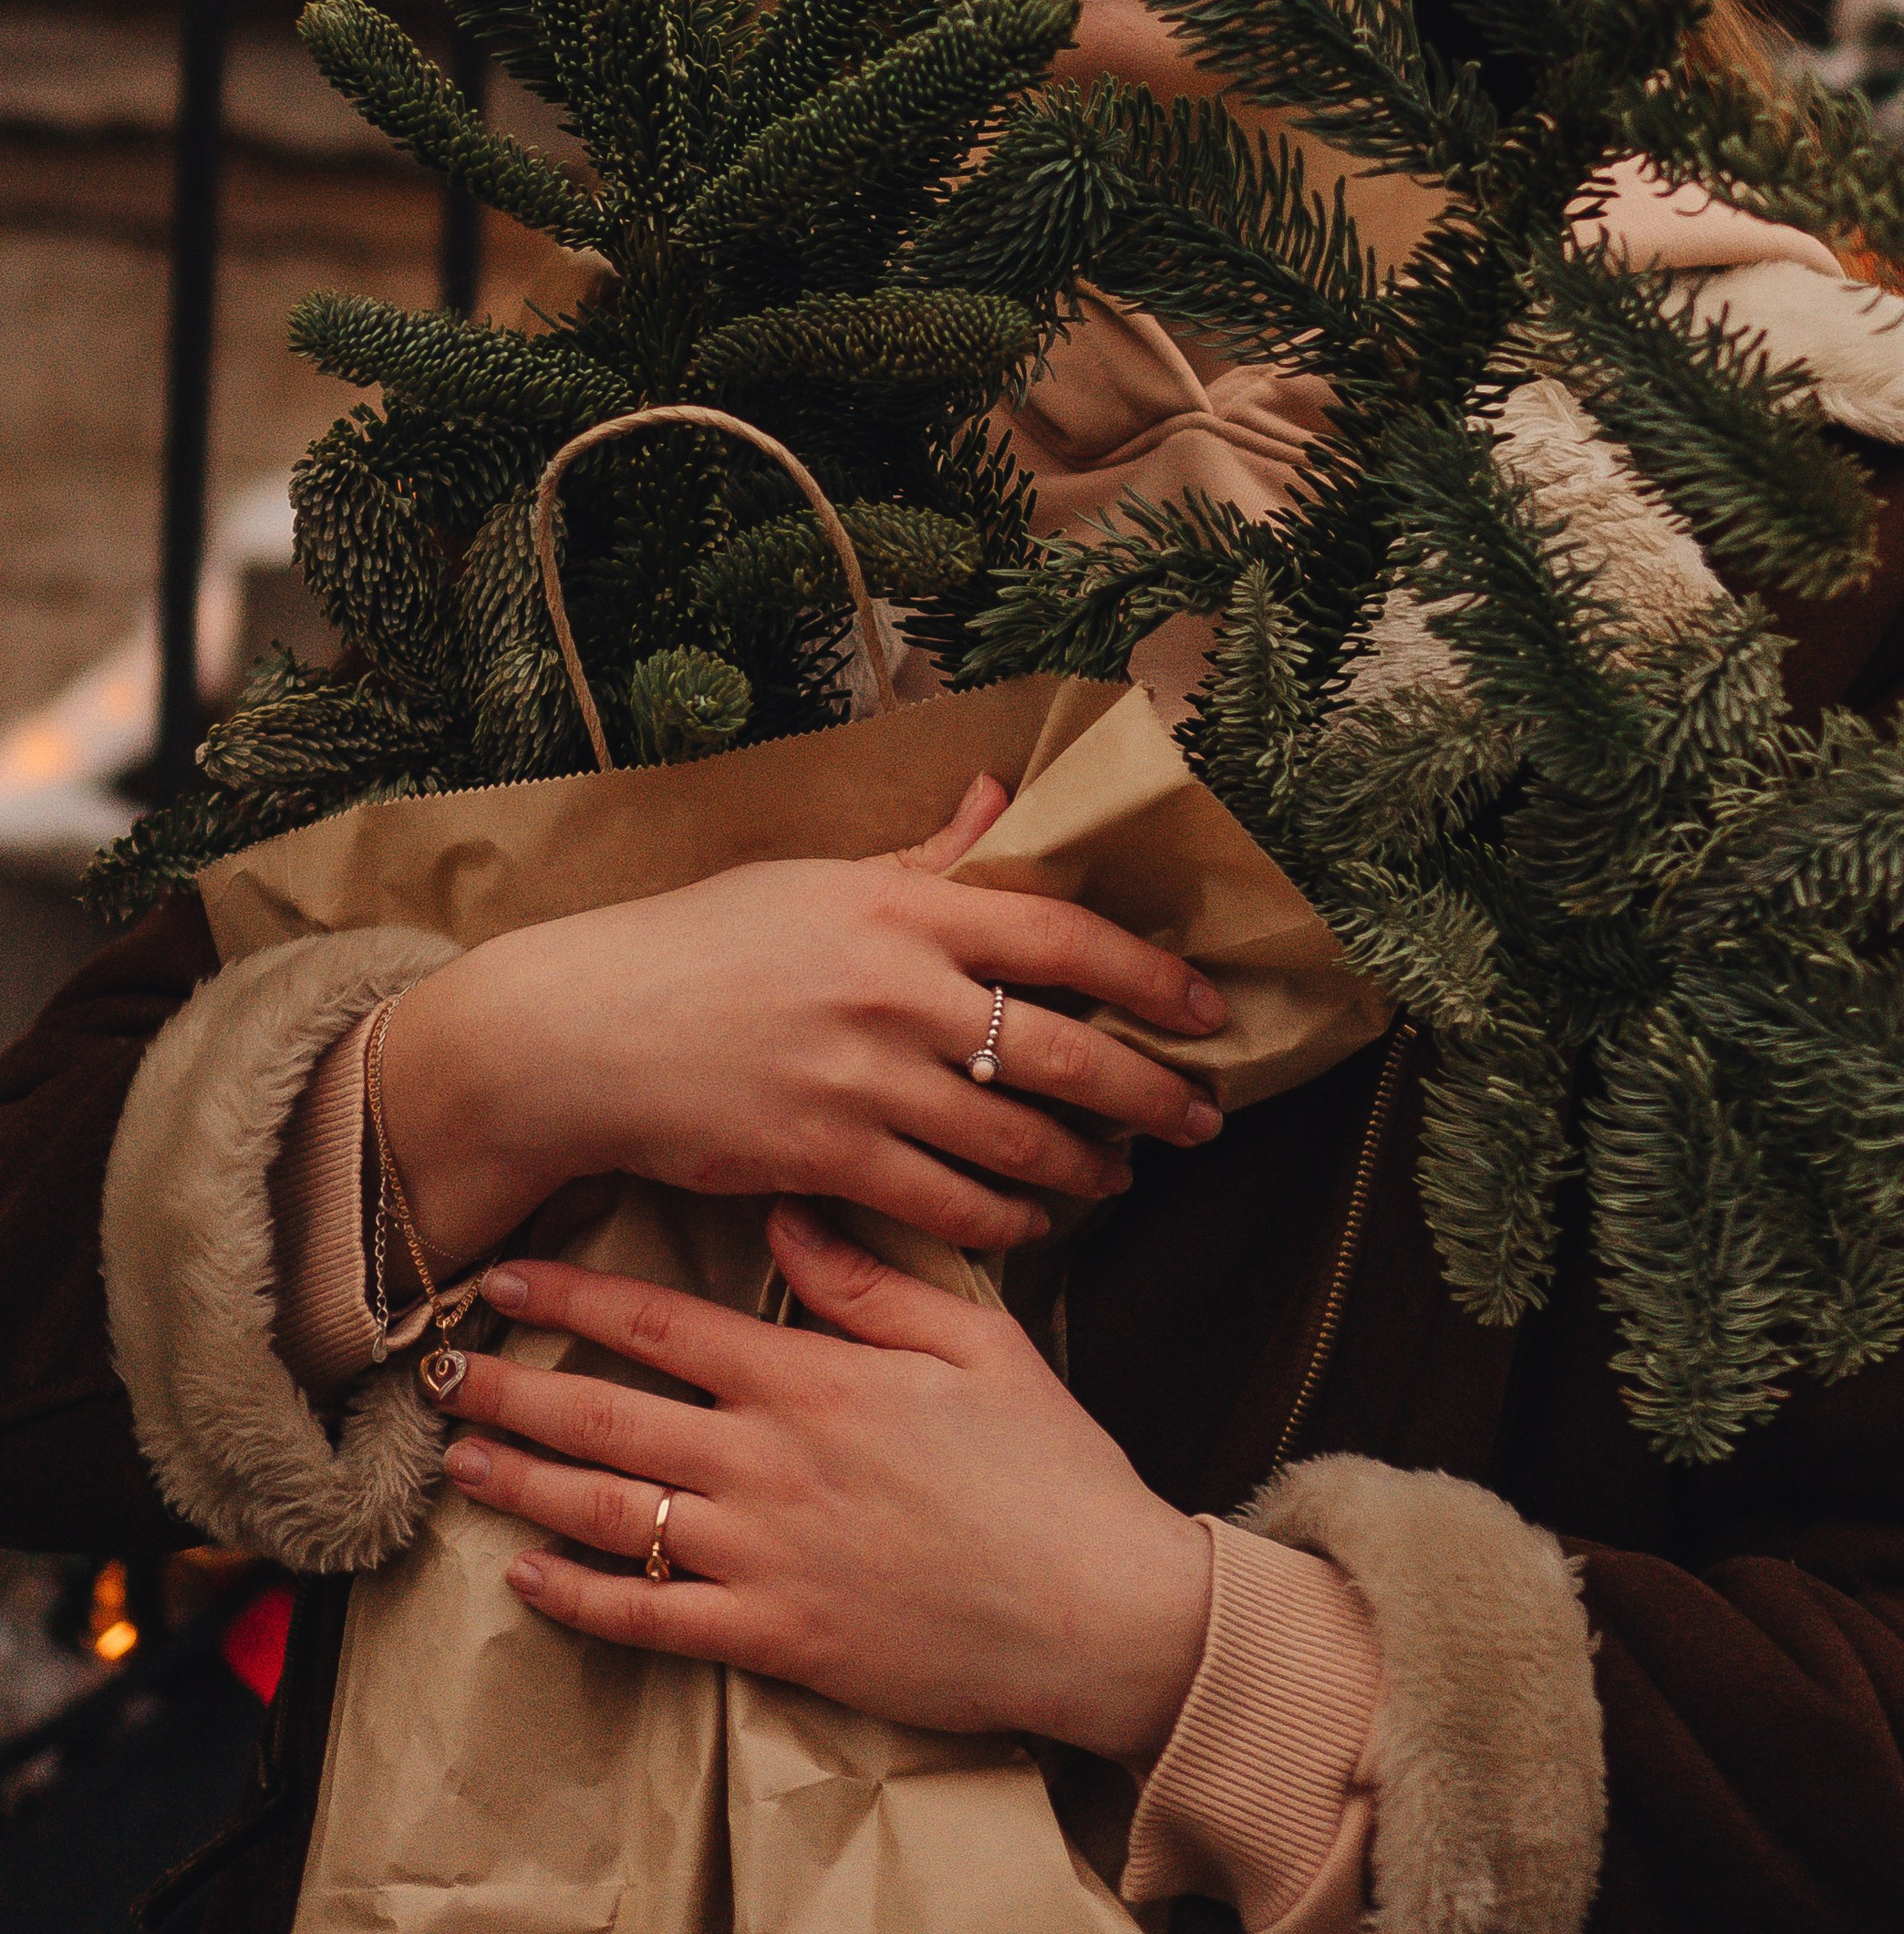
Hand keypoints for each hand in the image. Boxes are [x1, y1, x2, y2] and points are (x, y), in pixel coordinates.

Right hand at [382, 778, 1225, 1272]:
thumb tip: (998, 795)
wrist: (583, 1032)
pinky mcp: (827, 1161)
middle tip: (1198, 1121)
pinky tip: (1031, 1222)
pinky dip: (1006, 1222)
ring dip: (1085, 1169)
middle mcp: (897, 993)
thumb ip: (923, 858)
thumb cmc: (701, 944)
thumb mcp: (815, 880)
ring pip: (1018, 1143)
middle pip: (1064, 1052)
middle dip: (1149, 1095)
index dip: (1149, 977)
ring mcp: (864, 1083)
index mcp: (902, 909)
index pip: (1061, 936)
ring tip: (1117, 1178)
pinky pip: (950, 1208)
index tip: (1205, 1009)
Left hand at [440, 1213, 1213, 1764]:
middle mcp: (770, 1463)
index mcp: (815, 1380)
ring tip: (462, 1457)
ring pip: (611, 1514)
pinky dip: (578, 1600)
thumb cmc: (1048, 1466)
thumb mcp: (976, 1339)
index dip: (575, 1298)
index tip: (508, 1276)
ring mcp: (765, 1558)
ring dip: (527, 1481)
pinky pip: (651, 1620)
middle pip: (611, 1416)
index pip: (664, 1326)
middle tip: (441, 1370)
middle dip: (517, 1386)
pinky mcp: (775, 1639)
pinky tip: (527, 1577)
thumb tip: (787, 1213)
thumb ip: (871, 1279)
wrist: (1096, 1608)